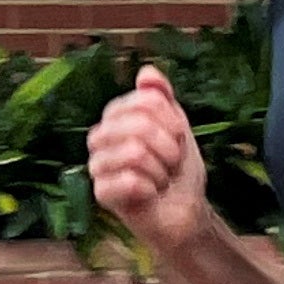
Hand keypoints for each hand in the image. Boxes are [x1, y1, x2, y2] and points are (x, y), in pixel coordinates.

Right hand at [84, 66, 209, 249]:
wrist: (185, 211)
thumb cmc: (178, 171)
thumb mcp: (177, 127)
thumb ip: (162, 97)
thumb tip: (146, 72)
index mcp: (116, 117)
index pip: (145, 100)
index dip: (170, 120)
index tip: (178, 138)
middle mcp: (101, 137)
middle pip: (139, 124)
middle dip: (168, 147)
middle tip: (170, 163)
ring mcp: (98, 165)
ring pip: (135, 152)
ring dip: (160, 169)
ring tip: (159, 179)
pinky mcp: (101, 193)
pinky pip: (131, 180)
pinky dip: (151, 189)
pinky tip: (149, 194)